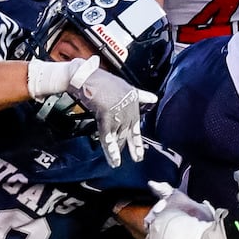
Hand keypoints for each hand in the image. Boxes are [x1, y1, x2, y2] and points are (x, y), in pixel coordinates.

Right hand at [32, 57, 156, 167]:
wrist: (84, 75)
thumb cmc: (100, 80)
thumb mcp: (124, 86)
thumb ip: (140, 95)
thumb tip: (154, 98)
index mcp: (133, 99)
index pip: (136, 124)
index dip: (137, 140)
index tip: (140, 151)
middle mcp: (128, 106)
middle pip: (129, 132)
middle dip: (132, 147)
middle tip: (137, 159)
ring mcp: (118, 111)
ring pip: (118, 136)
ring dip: (117, 151)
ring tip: (116, 163)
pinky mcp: (106, 115)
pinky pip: (108, 136)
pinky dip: (111, 150)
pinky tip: (114, 160)